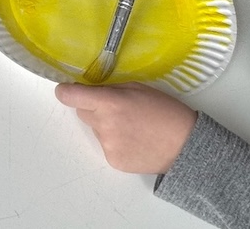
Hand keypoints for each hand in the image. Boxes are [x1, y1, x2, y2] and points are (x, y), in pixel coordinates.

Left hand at [55, 81, 196, 173]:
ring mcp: (108, 145)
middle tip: (115, 107)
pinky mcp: (113, 161)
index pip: (71, 97)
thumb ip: (110, 89)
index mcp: (109, 103)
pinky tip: (134, 140)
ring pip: (95, 129)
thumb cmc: (164, 111)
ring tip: (132, 126)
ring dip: (106, 125)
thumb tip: (92, 91)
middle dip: (93, 107)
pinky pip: (106, 145)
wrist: (186, 146)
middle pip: (83, 112)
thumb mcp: (137, 88)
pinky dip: (115, 141)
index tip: (64, 90)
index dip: (65, 92)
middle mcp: (104, 125)